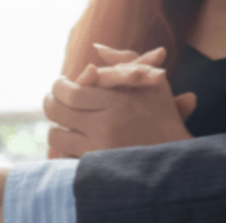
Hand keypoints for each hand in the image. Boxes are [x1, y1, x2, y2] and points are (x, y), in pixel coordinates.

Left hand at [45, 44, 196, 156]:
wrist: (174, 158)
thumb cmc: (164, 117)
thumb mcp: (151, 82)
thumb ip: (124, 61)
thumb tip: (96, 49)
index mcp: (115, 103)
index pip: (69, 92)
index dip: (58, 87)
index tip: (60, 84)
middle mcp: (103, 127)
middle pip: (56, 112)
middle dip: (50, 102)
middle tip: (53, 99)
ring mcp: (97, 151)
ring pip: (56, 136)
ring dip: (56, 127)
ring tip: (63, 122)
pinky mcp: (94, 169)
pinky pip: (64, 156)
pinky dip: (64, 148)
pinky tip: (73, 140)